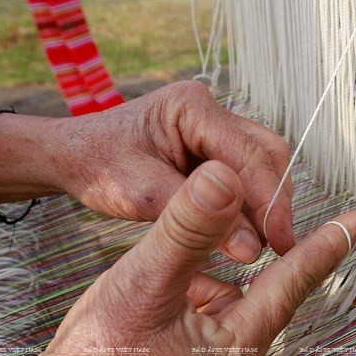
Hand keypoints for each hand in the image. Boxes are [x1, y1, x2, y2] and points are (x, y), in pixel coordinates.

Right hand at [23, 161, 355, 355]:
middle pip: (274, 283)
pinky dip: (208, 275)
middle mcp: (239, 352)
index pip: (295, 278)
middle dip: (280, 242)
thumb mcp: (144, 281)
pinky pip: (217, 303)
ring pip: (243, 290)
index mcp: (240, 340)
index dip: (328, 242)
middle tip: (292, 204)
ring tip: (222, 227)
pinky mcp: (196, 353)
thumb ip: (187, 230)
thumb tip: (224, 179)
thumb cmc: (101, 355)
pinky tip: (186, 261)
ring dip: (235, 257)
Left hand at [52, 81, 295, 261]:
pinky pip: (244, 174)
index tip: (281, 242)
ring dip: (264, 204)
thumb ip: (197, 219)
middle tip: (277, 247)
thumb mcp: (141, 195)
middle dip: (273, 201)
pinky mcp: (213, 147)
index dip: (270, 201)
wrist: (73, 157)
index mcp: (191, 107)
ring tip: (260, 246)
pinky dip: (248, 204)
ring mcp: (214, 127)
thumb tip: (253, 247)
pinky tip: (244, 234)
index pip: (249, 155)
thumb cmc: (98, 167)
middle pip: (266, 154)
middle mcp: (210, 110)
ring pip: (261, 164)